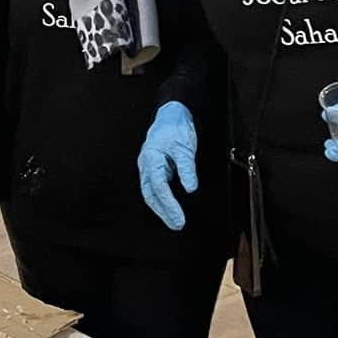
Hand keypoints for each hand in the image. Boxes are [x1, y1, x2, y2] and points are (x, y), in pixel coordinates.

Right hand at [137, 101, 198, 231]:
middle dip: (163, 211)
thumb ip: (187, 168)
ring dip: (162, 208)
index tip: (178, 216)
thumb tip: (190, 187)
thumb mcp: (184, 147)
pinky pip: (156, 188)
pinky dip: (163, 199)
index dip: (168, 203)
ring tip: (174, 221)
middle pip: (151, 193)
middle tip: (177, 224)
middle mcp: (147, 164)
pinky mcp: (155, 168)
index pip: (158, 185)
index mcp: (151, 157)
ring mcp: (149, 167)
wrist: (172, 114)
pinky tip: (170, 207)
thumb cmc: (175, 127)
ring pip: (152, 192)